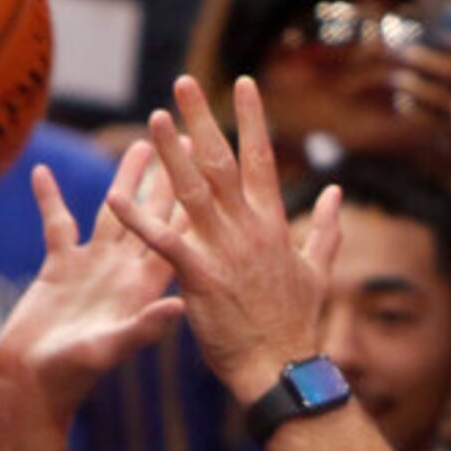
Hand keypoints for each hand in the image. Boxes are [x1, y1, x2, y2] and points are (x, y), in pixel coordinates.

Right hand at [1, 142, 191, 419]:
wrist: (33, 385)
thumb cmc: (74, 374)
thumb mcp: (111, 347)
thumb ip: (143, 326)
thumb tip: (179, 304)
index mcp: (144, 286)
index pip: (179, 234)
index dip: (198, 200)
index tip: (214, 165)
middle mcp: (124, 271)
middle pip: (154, 214)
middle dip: (172, 177)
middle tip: (191, 137)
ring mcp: (93, 266)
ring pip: (114, 211)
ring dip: (126, 179)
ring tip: (140, 144)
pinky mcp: (59, 267)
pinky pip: (57, 224)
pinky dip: (50, 198)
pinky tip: (43, 171)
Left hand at [116, 76, 340, 404]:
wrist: (281, 368)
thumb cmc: (296, 324)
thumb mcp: (318, 271)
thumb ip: (325, 229)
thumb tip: (335, 193)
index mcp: (272, 224)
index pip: (260, 160)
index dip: (252, 119)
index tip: (243, 83)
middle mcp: (247, 228)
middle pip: (222, 162)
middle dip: (203, 119)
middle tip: (184, 82)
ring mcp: (223, 250)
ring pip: (192, 191)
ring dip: (171, 153)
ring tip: (154, 117)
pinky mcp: (199, 276)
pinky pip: (163, 241)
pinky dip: (139, 218)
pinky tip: (115, 195)